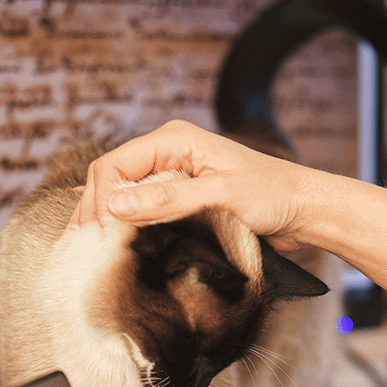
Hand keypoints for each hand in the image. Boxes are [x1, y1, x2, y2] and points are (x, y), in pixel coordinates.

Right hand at [69, 119, 313, 251]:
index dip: (99, 199)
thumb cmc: (271, 196)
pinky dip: (125, 221)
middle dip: (95, 208)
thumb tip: (115, 205)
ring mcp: (174, 175)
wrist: (303, 210)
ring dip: (107, 217)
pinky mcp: (182, 197)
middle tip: (83, 247)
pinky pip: (143, 206)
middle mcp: (169, 152)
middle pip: (113, 177)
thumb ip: (167, 201)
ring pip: (124, 193)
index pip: (115, 165)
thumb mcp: (219, 197)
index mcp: (174, 139)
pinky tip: (111, 237)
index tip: (96, 236)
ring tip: (90, 248)